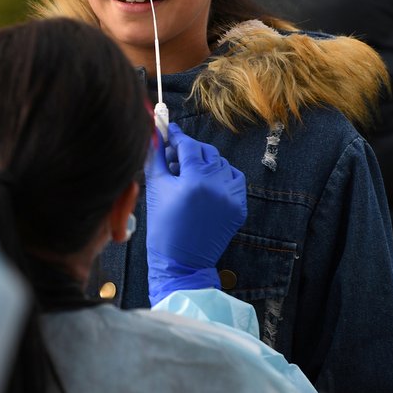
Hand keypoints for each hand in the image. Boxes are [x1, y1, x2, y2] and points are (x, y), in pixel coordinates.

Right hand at [145, 122, 246, 304]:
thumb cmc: (163, 227)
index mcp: (196, 180)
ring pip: (222, 164)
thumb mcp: (155, 189)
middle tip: (174, 155)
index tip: (169, 131)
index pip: (188, 145)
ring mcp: (232, 197)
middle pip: (206, 152)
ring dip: (206, 163)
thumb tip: (154, 136)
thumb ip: (156, 158)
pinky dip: (222, 177)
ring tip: (189, 173)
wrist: (180, 262)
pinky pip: (234, 181)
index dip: (176, 136)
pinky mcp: (239, 208)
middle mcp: (218, 185)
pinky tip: (207, 184)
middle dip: (190, 150)